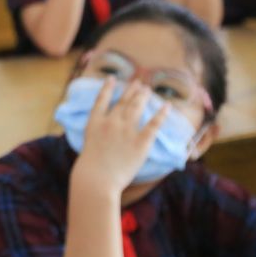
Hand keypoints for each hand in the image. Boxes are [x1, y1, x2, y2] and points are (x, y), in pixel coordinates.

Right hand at [71, 78, 168, 193]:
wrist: (97, 178)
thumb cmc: (90, 167)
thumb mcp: (88, 144)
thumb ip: (98, 135)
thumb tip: (107, 130)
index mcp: (95, 122)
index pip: (101, 100)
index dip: (107, 88)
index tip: (112, 79)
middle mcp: (111, 122)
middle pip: (123, 102)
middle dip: (131, 90)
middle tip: (139, 82)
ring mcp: (126, 131)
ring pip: (136, 107)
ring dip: (143, 96)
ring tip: (148, 89)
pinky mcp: (140, 142)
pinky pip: (153, 125)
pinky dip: (161, 114)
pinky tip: (167, 106)